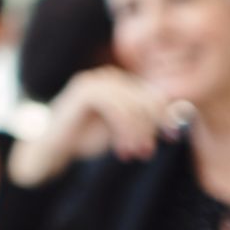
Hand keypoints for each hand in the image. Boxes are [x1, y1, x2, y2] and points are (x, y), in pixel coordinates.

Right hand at [11, 66, 185, 185]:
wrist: (52, 148)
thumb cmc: (87, 139)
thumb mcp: (124, 130)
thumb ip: (145, 122)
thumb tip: (177, 118)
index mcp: (119, 83)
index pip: (153, 92)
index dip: (165, 114)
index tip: (171, 137)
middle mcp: (108, 77)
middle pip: (145, 95)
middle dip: (152, 125)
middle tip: (148, 151)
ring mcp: (94, 80)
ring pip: (132, 101)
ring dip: (138, 130)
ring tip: (136, 153)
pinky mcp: (83, 90)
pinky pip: (114, 105)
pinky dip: (123, 128)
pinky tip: (121, 147)